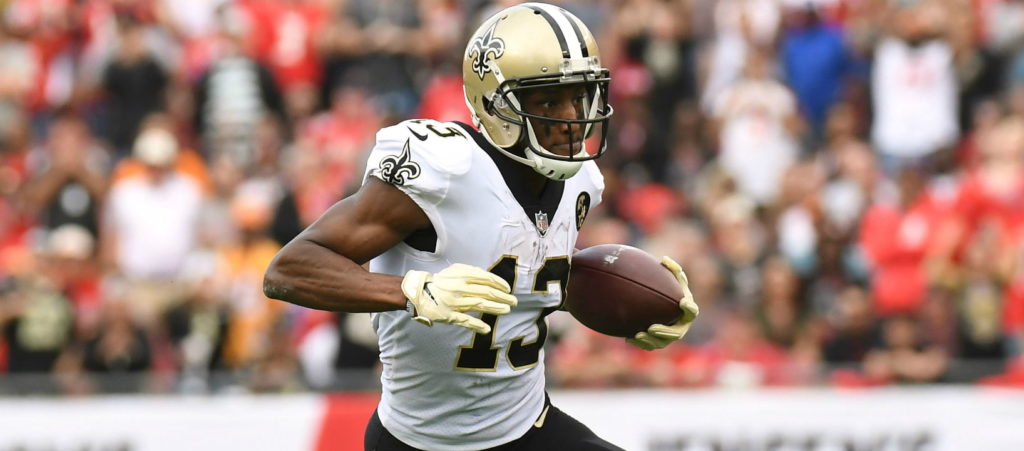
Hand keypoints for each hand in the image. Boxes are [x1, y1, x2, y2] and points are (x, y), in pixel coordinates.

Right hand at [401, 263, 517, 333]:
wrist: (419, 292)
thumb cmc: (441, 281)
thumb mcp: (456, 271)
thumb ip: (472, 273)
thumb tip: (491, 280)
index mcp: (462, 275)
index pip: (487, 279)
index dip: (500, 284)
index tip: (508, 289)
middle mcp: (460, 288)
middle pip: (487, 293)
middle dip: (503, 297)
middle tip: (514, 301)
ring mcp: (455, 302)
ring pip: (480, 305)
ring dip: (496, 308)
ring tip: (507, 310)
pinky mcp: (449, 315)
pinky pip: (466, 321)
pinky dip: (477, 326)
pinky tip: (487, 329)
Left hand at [626, 256, 698, 350]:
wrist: (662, 305)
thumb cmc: (670, 289)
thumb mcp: (674, 278)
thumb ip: (672, 269)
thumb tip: (664, 259)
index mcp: (688, 311)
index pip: (692, 312)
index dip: (689, 309)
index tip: (683, 303)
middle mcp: (681, 326)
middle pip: (676, 333)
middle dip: (665, 332)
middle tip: (652, 327)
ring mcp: (670, 337)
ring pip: (661, 343)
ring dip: (650, 341)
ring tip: (638, 335)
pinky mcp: (658, 342)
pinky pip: (649, 346)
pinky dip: (639, 344)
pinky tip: (628, 338)